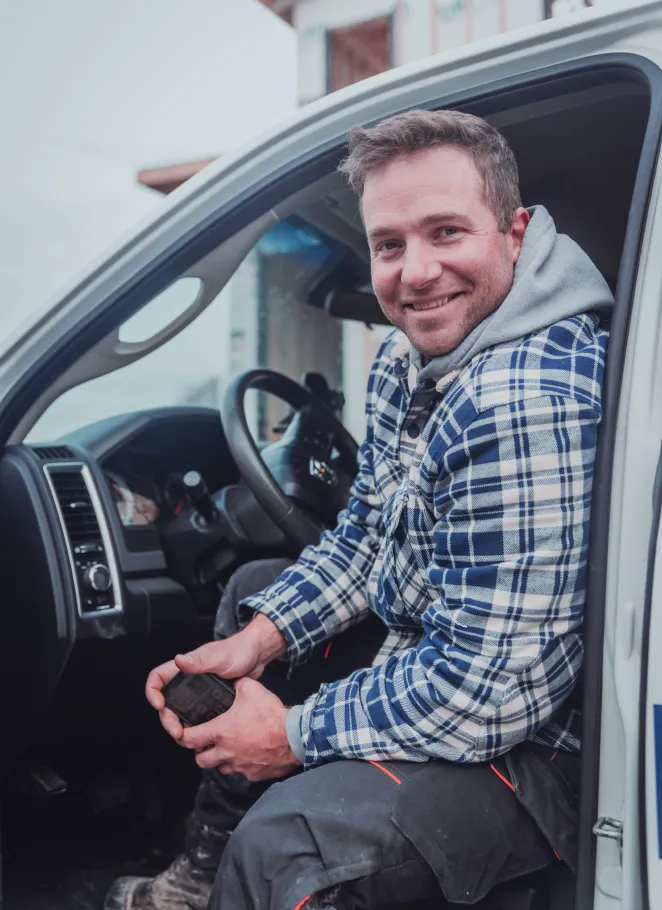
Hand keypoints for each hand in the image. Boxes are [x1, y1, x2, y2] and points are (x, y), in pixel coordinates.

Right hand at [145, 613, 286, 741]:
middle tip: (177, 732)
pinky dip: (195, 726)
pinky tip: (202, 735)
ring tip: (187, 739)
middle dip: (168, 719)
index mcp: (185, 667)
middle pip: (166, 701)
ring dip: (180, 726)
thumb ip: (198, 661)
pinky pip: (196, 715)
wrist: (257, 656)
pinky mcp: (209, 700)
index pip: (157, 678)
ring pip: (180, 711)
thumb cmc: (238, 651)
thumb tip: (178, 661)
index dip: (153, 692)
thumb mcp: (218, 657)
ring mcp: (198, 691)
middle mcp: (188, 679)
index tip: (160, 706)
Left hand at [179, 677, 301, 780]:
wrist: (294, 736)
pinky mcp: (253, 774)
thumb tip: (233, 681)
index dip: (182, 735)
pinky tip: (248, 754)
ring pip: (220, 768)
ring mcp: (239, 765)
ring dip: (220, 759)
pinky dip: (241, 765)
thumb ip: (237, 684)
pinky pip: (241, 772)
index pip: (188, 739)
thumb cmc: (271, 715)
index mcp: (220, 732)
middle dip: (200, 751)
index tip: (182, 732)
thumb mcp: (251, 689)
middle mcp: (226, 752)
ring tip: (228, 748)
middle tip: (206, 742)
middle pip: (200, 760)